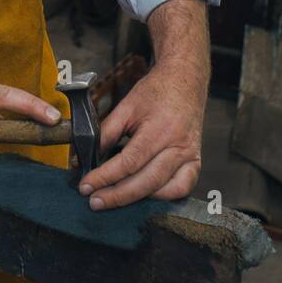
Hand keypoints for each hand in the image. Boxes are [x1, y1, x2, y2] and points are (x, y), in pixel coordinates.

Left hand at [75, 55, 206, 209]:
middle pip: (145, 181)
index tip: (86, 185)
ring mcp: (190, 156)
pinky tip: (144, 194)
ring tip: (113, 199)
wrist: (185, 80)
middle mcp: (177, 146)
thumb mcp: (126, 106)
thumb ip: (106, 131)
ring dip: (136, 199)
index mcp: (159, 129)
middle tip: (94, 201)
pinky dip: (163, 196)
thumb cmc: (155, 91)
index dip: (105, 177)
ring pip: (163, 189)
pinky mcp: (196, 161)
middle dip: (117, 195)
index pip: (129, 162)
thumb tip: (85, 156)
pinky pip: (182, 188)